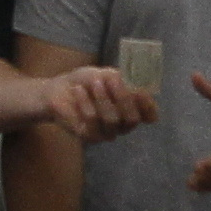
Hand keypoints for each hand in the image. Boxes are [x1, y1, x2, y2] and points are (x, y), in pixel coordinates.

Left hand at [38, 63, 153, 144]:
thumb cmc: (89, 82)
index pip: (150, 115)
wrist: (61, 89)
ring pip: (112, 120)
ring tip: (94, 82)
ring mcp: (107, 132)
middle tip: (112, 79)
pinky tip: (78, 91)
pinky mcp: (89, 136)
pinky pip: (92, 121)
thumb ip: (125, 82)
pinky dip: (85, 102)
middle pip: (132, 119)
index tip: (140, 90)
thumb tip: (140, 87)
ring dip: (103, 98)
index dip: (148, 105)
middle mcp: (123, 125)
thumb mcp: (108, 75)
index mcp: (133, 110)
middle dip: (123, 97)